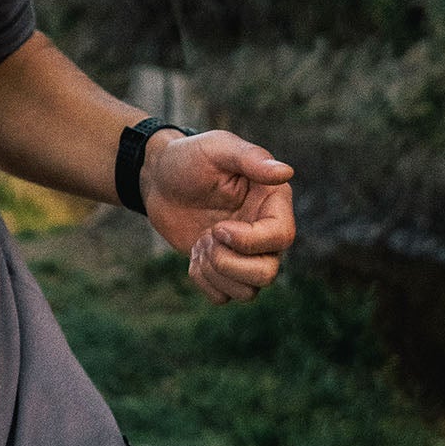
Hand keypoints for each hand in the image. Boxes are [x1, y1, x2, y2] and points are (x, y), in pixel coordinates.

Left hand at [141, 130, 295, 305]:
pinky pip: (223, 297)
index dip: (248, 241)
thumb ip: (251, 158)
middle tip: (205, 237)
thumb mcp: (218, 148)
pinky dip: (204, 282)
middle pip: (268, 273)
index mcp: (273, 203)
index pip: (281, 238)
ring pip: (248, 292)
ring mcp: (245, 254)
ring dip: (215, 272)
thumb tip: (286, 172)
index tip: (217, 228)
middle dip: (229, 263)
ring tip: (199, 244)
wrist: (158, 178)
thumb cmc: (189, 158)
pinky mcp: (223, 268)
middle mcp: (265, 232)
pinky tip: (193, 255)